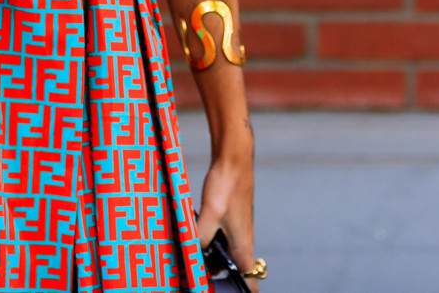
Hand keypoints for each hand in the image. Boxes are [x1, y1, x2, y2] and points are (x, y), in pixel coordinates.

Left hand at [196, 141, 257, 291]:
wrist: (234, 159)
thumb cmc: (226, 185)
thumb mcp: (209, 213)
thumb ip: (200, 238)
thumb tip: (193, 253)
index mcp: (242, 247)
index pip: (250, 281)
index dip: (240, 292)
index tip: (221, 292)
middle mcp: (242, 241)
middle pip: (230, 270)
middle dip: (213, 273)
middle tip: (192, 270)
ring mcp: (236, 230)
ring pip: (222, 253)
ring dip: (206, 254)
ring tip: (188, 249)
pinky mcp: (229, 220)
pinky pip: (218, 238)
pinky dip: (206, 239)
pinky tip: (190, 230)